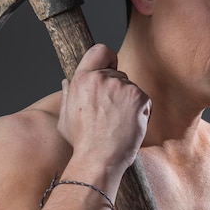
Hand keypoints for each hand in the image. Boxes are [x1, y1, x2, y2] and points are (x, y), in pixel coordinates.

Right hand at [57, 44, 150, 172]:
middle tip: (111, 114)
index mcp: (81, 79)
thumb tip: (67, 81)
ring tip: (118, 123)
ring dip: (129, 102)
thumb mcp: (65, 118)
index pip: (99, 50)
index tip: (111, 67)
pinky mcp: (139, 97)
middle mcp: (101, 78)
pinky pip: (144, 100)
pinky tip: (129, 126)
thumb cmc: (81, 142)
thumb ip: (67, 95)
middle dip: (117, 90)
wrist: (98, 159)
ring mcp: (121, 87)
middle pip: (118, 74)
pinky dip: (141, 112)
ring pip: (131, 88)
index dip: (108, 58)